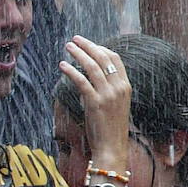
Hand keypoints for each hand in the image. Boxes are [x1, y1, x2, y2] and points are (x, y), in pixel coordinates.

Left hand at [60, 35, 131, 169]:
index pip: (115, 59)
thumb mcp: (113, 104)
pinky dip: (71, 71)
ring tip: (67, 47)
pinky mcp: (95, 103)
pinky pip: (82, 82)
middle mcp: (119, 88)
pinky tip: (62, 66)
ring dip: (78, 54)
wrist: (112, 147)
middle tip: (75, 39)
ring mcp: (108, 95)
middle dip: (88, 46)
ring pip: (92, 67)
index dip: (101, 48)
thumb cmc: (110, 127)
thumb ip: (106, 89)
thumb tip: (89, 76)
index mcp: (126, 86)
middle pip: (104, 58)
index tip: (88, 44)